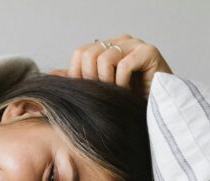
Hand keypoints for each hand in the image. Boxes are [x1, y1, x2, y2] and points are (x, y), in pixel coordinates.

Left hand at [53, 35, 171, 97]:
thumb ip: (78, 79)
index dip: (78, 75)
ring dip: (107, 83)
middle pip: (88, 53)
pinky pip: (123, 65)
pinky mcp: (149, 51)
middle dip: (91, 80)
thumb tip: (52, 74)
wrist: (158, 111)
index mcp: (107, 47)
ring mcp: (135, 44)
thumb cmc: (128, 101)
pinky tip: (129, 94)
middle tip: (103, 96)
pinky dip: (122, 84)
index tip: (88, 94)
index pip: (80, 52)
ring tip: (117, 95)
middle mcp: (120, 41)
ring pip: (104, 58)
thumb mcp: (98, 91)